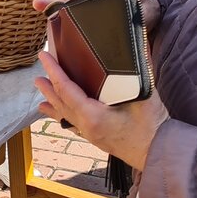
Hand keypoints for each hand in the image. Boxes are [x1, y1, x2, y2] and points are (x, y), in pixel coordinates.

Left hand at [34, 52, 167, 170]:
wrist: (159, 154)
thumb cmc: (153, 127)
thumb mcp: (146, 95)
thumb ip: (141, 67)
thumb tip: (139, 44)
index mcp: (93, 115)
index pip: (66, 88)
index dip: (54, 71)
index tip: (44, 56)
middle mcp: (87, 126)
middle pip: (61, 102)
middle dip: (49, 87)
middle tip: (37, 74)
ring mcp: (91, 134)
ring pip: (65, 116)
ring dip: (52, 102)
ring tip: (40, 96)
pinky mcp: (97, 138)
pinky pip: (74, 126)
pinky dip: (63, 118)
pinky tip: (58, 118)